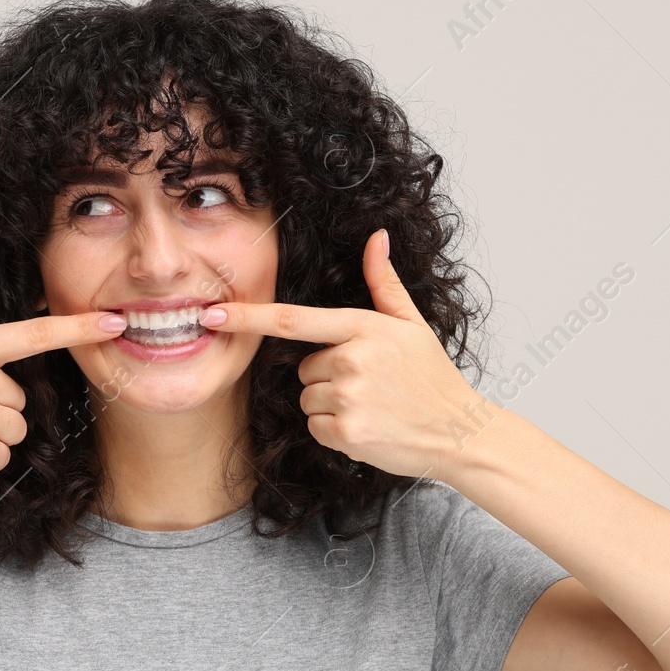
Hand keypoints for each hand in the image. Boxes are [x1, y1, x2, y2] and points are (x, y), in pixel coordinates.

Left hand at [202, 229, 493, 477]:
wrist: (459, 432)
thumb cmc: (432, 377)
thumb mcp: (411, 324)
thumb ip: (383, 283)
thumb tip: (377, 238)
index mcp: (364, 328)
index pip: (292, 320)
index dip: (247, 317)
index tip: (210, 314)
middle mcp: (351, 360)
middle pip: (303, 366)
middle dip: (325, 374)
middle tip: (369, 382)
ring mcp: (347, 398)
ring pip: (307, 397)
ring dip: (330, 403)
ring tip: (371, 404)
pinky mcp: (345, 432)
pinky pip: (315, 426)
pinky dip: (334, 430)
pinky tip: (367, 425)